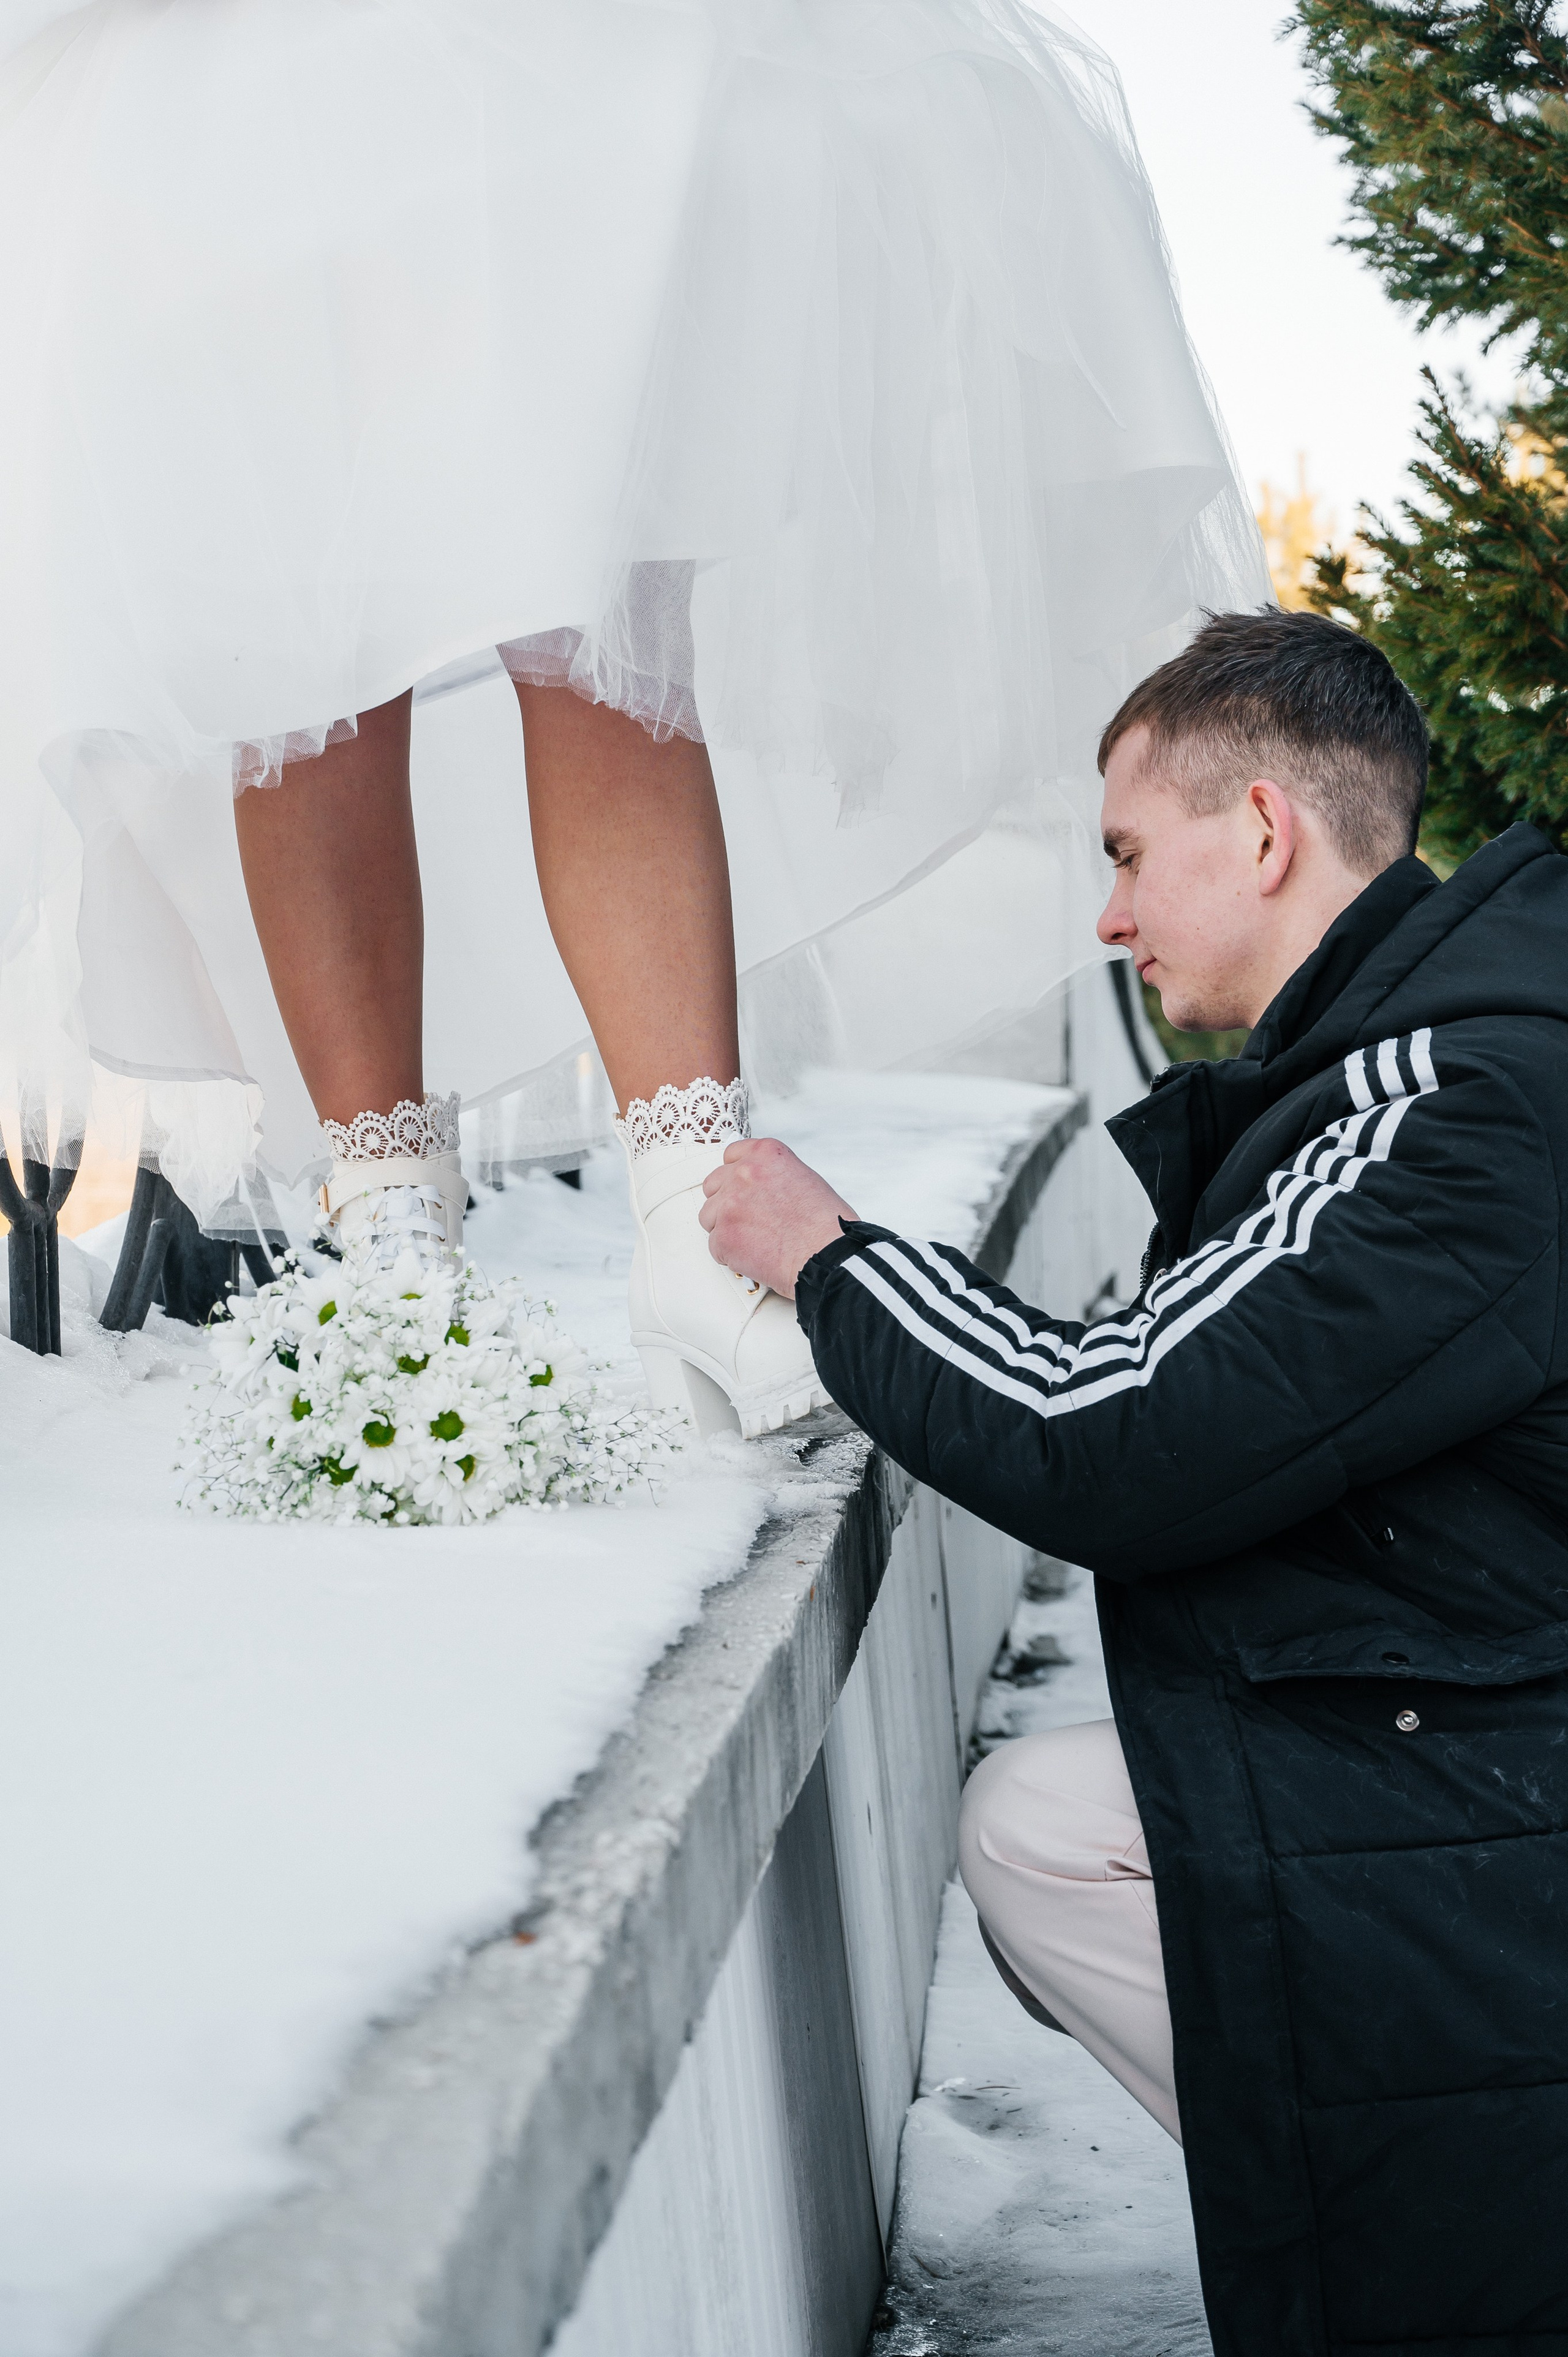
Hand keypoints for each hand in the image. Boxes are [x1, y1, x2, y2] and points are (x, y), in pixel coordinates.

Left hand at [698, 1138, 857, 1298]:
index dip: (736, 1175)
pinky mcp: (724, 1237)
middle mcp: (744, 1174)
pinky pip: (715, 1245)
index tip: (741, 1188)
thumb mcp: (805, 1179)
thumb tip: (759, 1187)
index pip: (731, 1155)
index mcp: (765, 1155)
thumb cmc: (827, 1226)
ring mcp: (730, 1205)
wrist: (829, 1257)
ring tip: (755, 1240)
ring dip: (727, 1229)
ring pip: (710, 1216)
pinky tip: (755, 1256)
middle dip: (727, 1202)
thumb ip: (773, 1176)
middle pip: (714, 1186)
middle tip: (748, 1219)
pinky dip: (731, 1254)